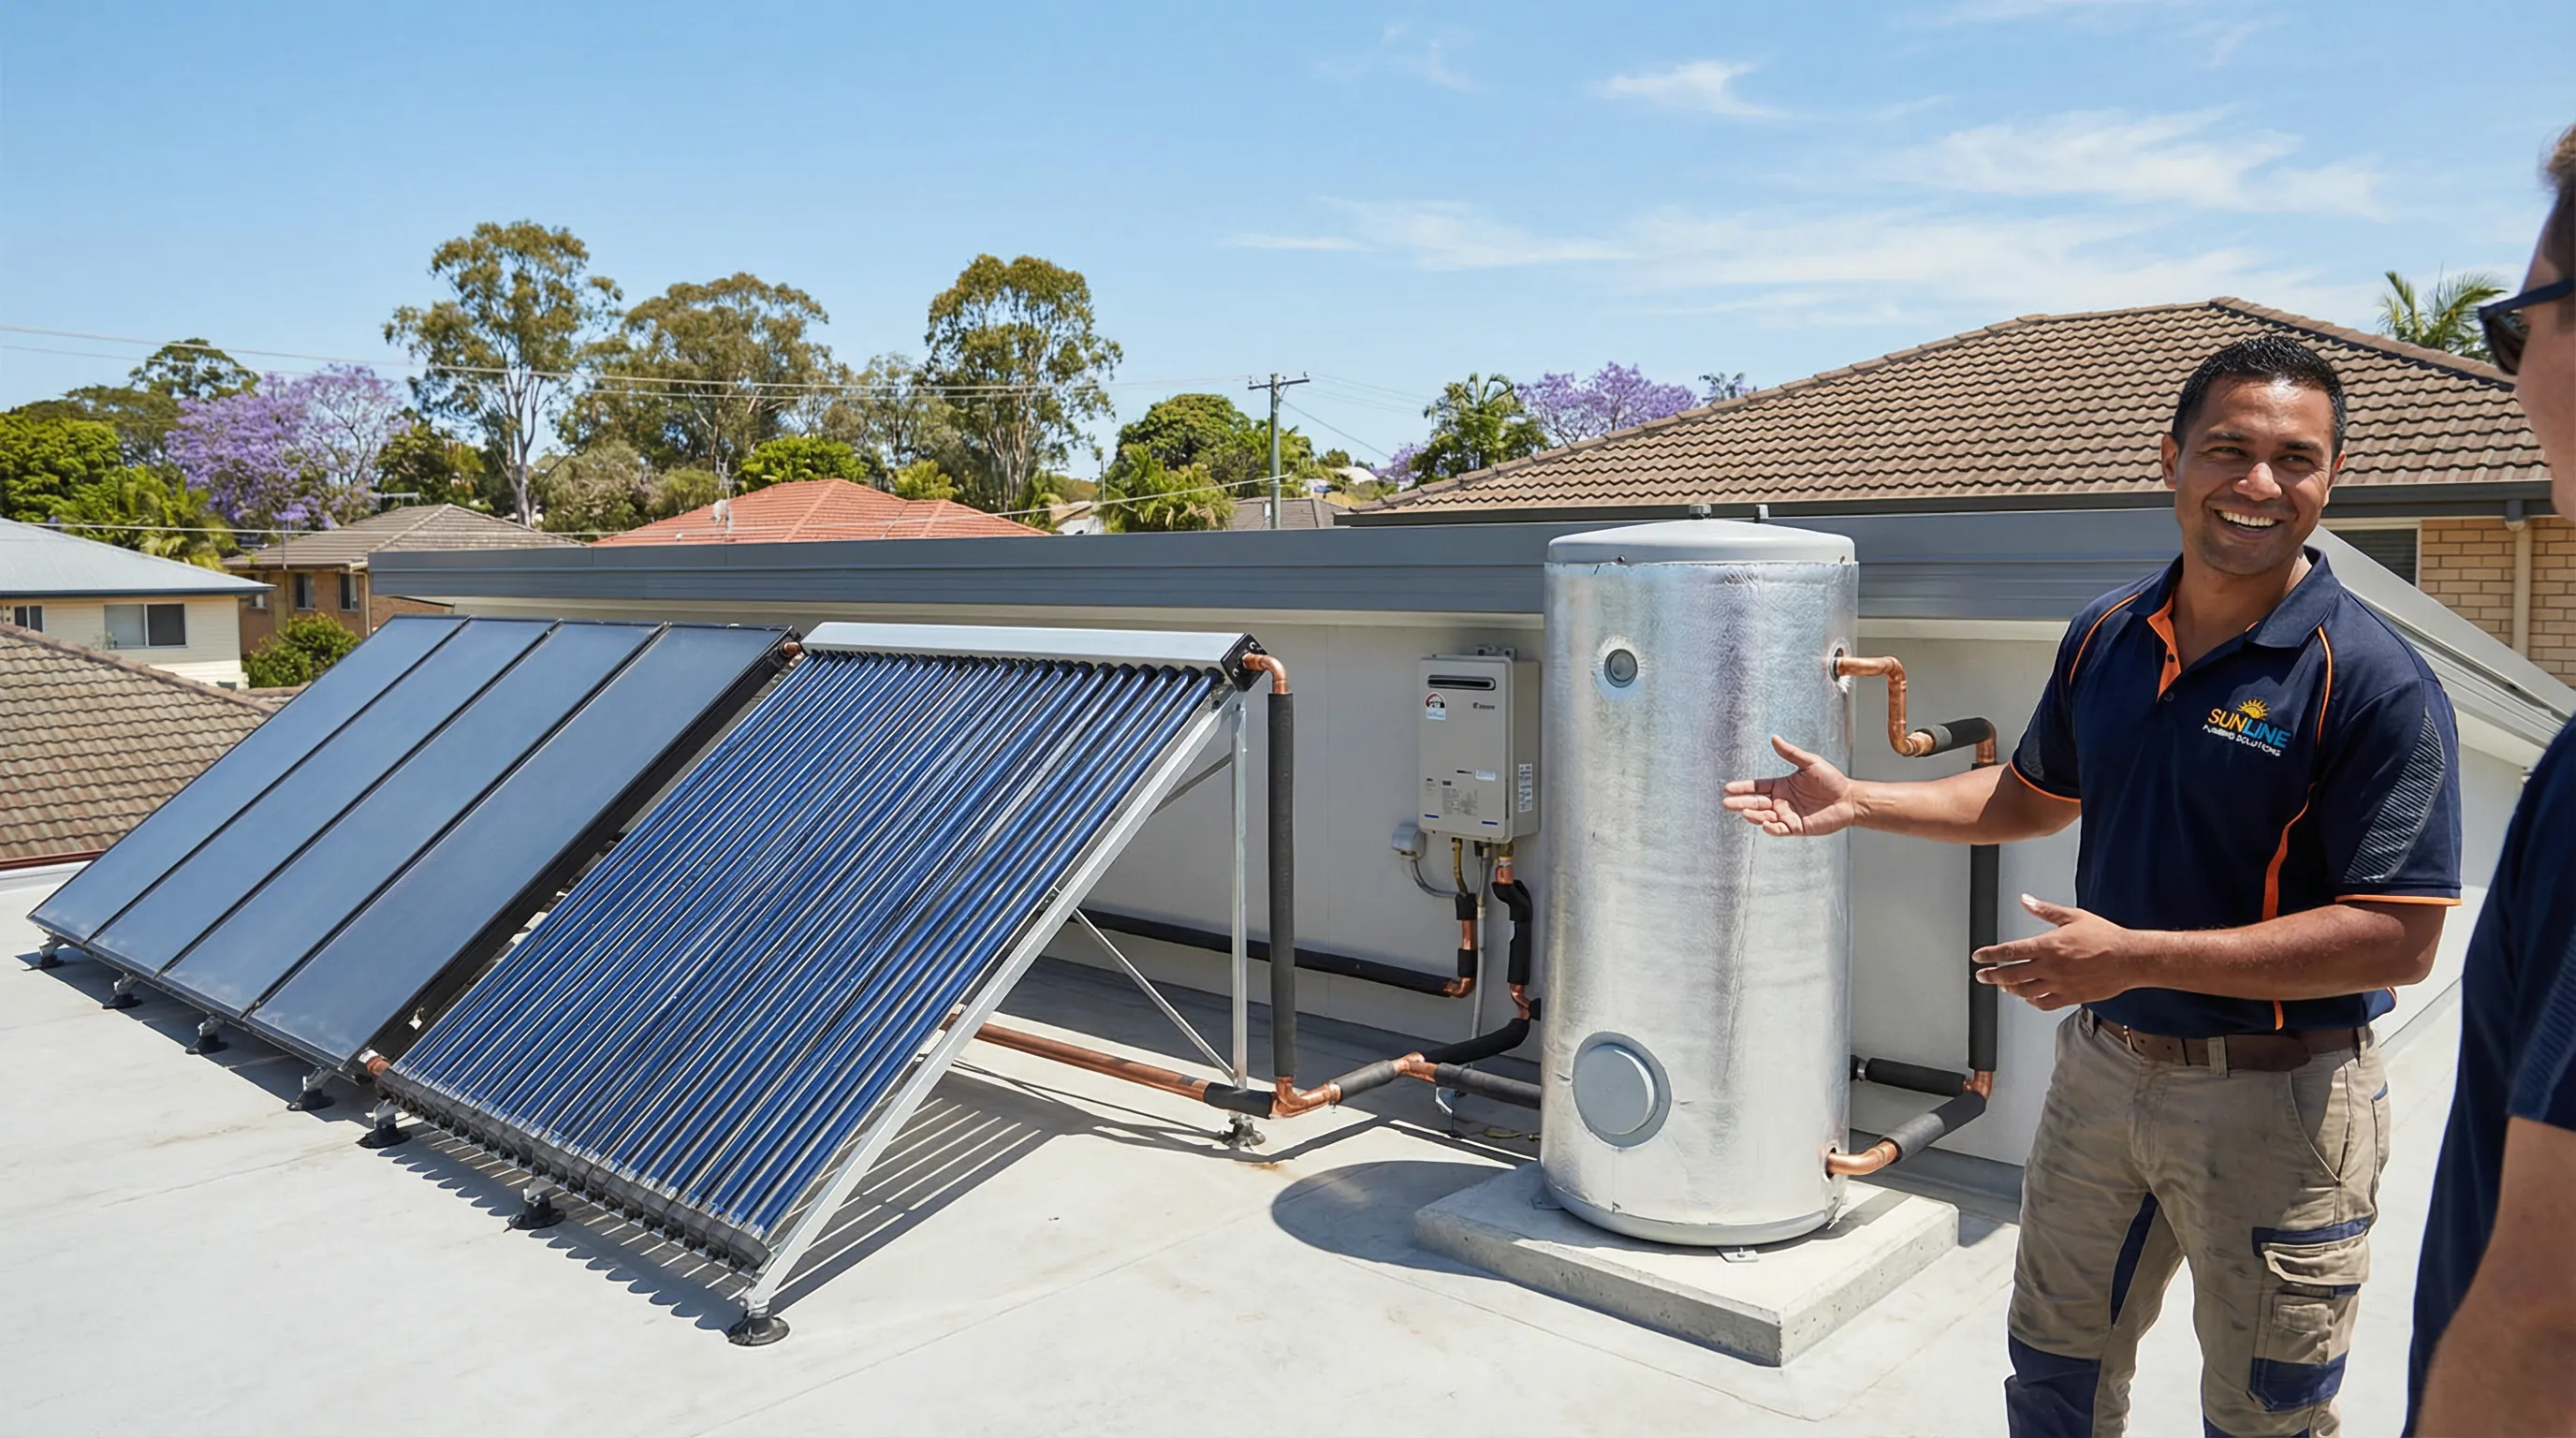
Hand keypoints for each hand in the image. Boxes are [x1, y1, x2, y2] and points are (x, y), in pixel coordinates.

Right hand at [1722, 736, 1861, 836]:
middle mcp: (1781, 801)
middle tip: (1726, 803)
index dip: (1743, 788)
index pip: (1757, 787)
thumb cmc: (1831, 780)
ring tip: (1744, 812)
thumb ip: (1791, 753)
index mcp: (1781, 785)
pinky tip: (1765, 824)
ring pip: (1764, 817)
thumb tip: (1774, 738)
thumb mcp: (1810, 763)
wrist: (1849, 799)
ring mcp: (1787, 815)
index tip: (1728, 788)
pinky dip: (1771, 828)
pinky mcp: (1796, 827)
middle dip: (1740, 803)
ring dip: (1754, 816)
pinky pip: (1780, 829)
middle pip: (1756, 803)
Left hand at [1973, 895, 2150, 1010]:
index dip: (1990, 954)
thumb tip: (2025, 900)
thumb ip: (2045, 910)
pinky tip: (2028, 997)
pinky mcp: (2071, 997)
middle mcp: (2050, 967)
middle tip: (1981, 976)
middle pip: (2011, 974)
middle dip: (1991, 975)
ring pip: (2025, 991)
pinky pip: (2044, 1004)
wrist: (2129, 958)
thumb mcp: (2073, 916)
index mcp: (2048, 946)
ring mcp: (2059, 985)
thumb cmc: (2105, 936)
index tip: (1979, 956)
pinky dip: (2032, 1001)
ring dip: (2010, 988)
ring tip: (2002, 985)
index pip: (2010, 951)